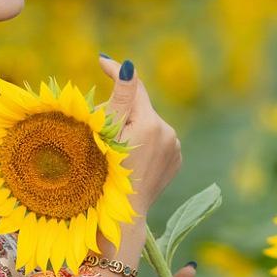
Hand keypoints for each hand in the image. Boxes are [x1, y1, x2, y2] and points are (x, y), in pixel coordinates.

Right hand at [97, 56, 182, 211]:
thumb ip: (118, 99)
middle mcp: (168, 131)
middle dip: (120, 115)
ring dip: (134, 131)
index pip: (133, 86)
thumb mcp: (106, 136)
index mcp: (149, 123)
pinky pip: (158, 142)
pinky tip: (134, 163)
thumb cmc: (105, 177)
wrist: (124, 216)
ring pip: (149, 126)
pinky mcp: (176, 160)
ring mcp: (175, 148)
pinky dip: (145, 146)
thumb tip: (128, 66)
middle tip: (100, 135)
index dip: (115, 72)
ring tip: (118, 154)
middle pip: (138, 109)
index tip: (101, 60)